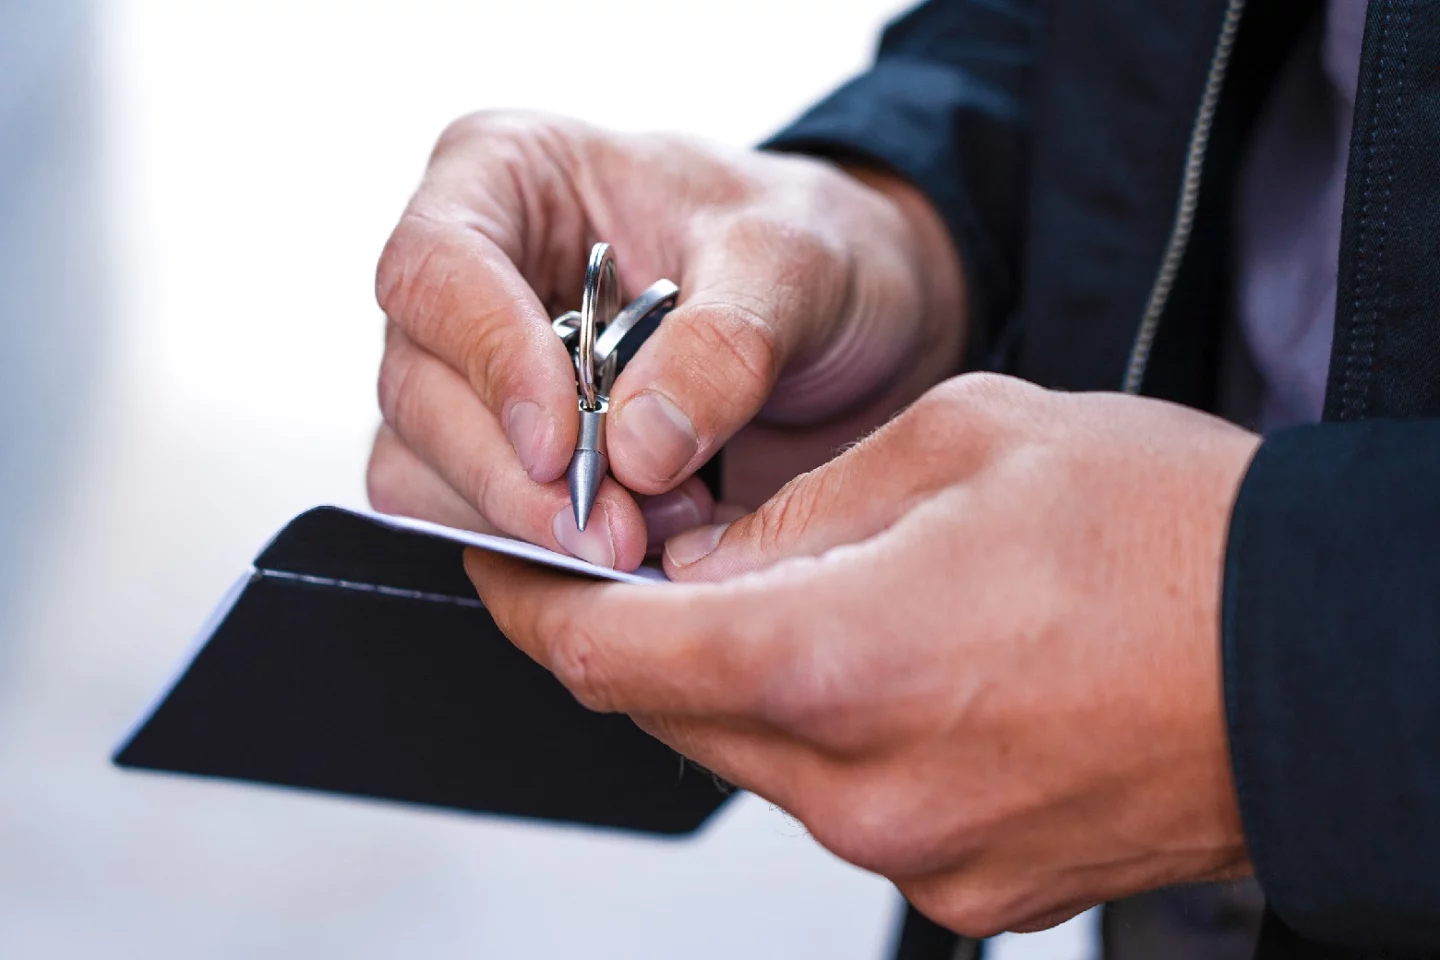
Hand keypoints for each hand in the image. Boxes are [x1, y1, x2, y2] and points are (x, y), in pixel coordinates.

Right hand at [366, 111, 963, 568]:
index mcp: (506, 173)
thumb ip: (723, 346)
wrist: (844, 317)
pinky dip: (539, 547)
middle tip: (618, 530)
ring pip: (423, 466)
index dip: (487, 361)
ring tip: (653, 528)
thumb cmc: (806, 247)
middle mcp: (466, 272)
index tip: (561, 444)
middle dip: (514, 476)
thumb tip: (633, 450)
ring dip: (528, 521)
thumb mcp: (794, 265)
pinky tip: (633, 539)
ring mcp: (468, 369)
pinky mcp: (495, 450)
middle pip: (417, 385)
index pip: (434, 267)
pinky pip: (468, 516)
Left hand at [466, 373, 1262, 935]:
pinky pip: (844, 799)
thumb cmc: (1165, 534)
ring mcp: (914, 854)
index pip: (602, 657)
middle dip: (647, 628)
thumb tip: (698, 556)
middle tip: (675, 547)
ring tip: (827, 592)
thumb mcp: (956, 443)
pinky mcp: (965, 884)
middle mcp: (857, 790)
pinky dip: (830, 729)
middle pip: (669, 711)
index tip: (503, 558)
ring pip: (756, 756)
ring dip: (749, 675)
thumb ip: (794, 510)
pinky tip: (900, 663)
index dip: (528, 601)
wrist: (1318, 656)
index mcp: (835, 664)